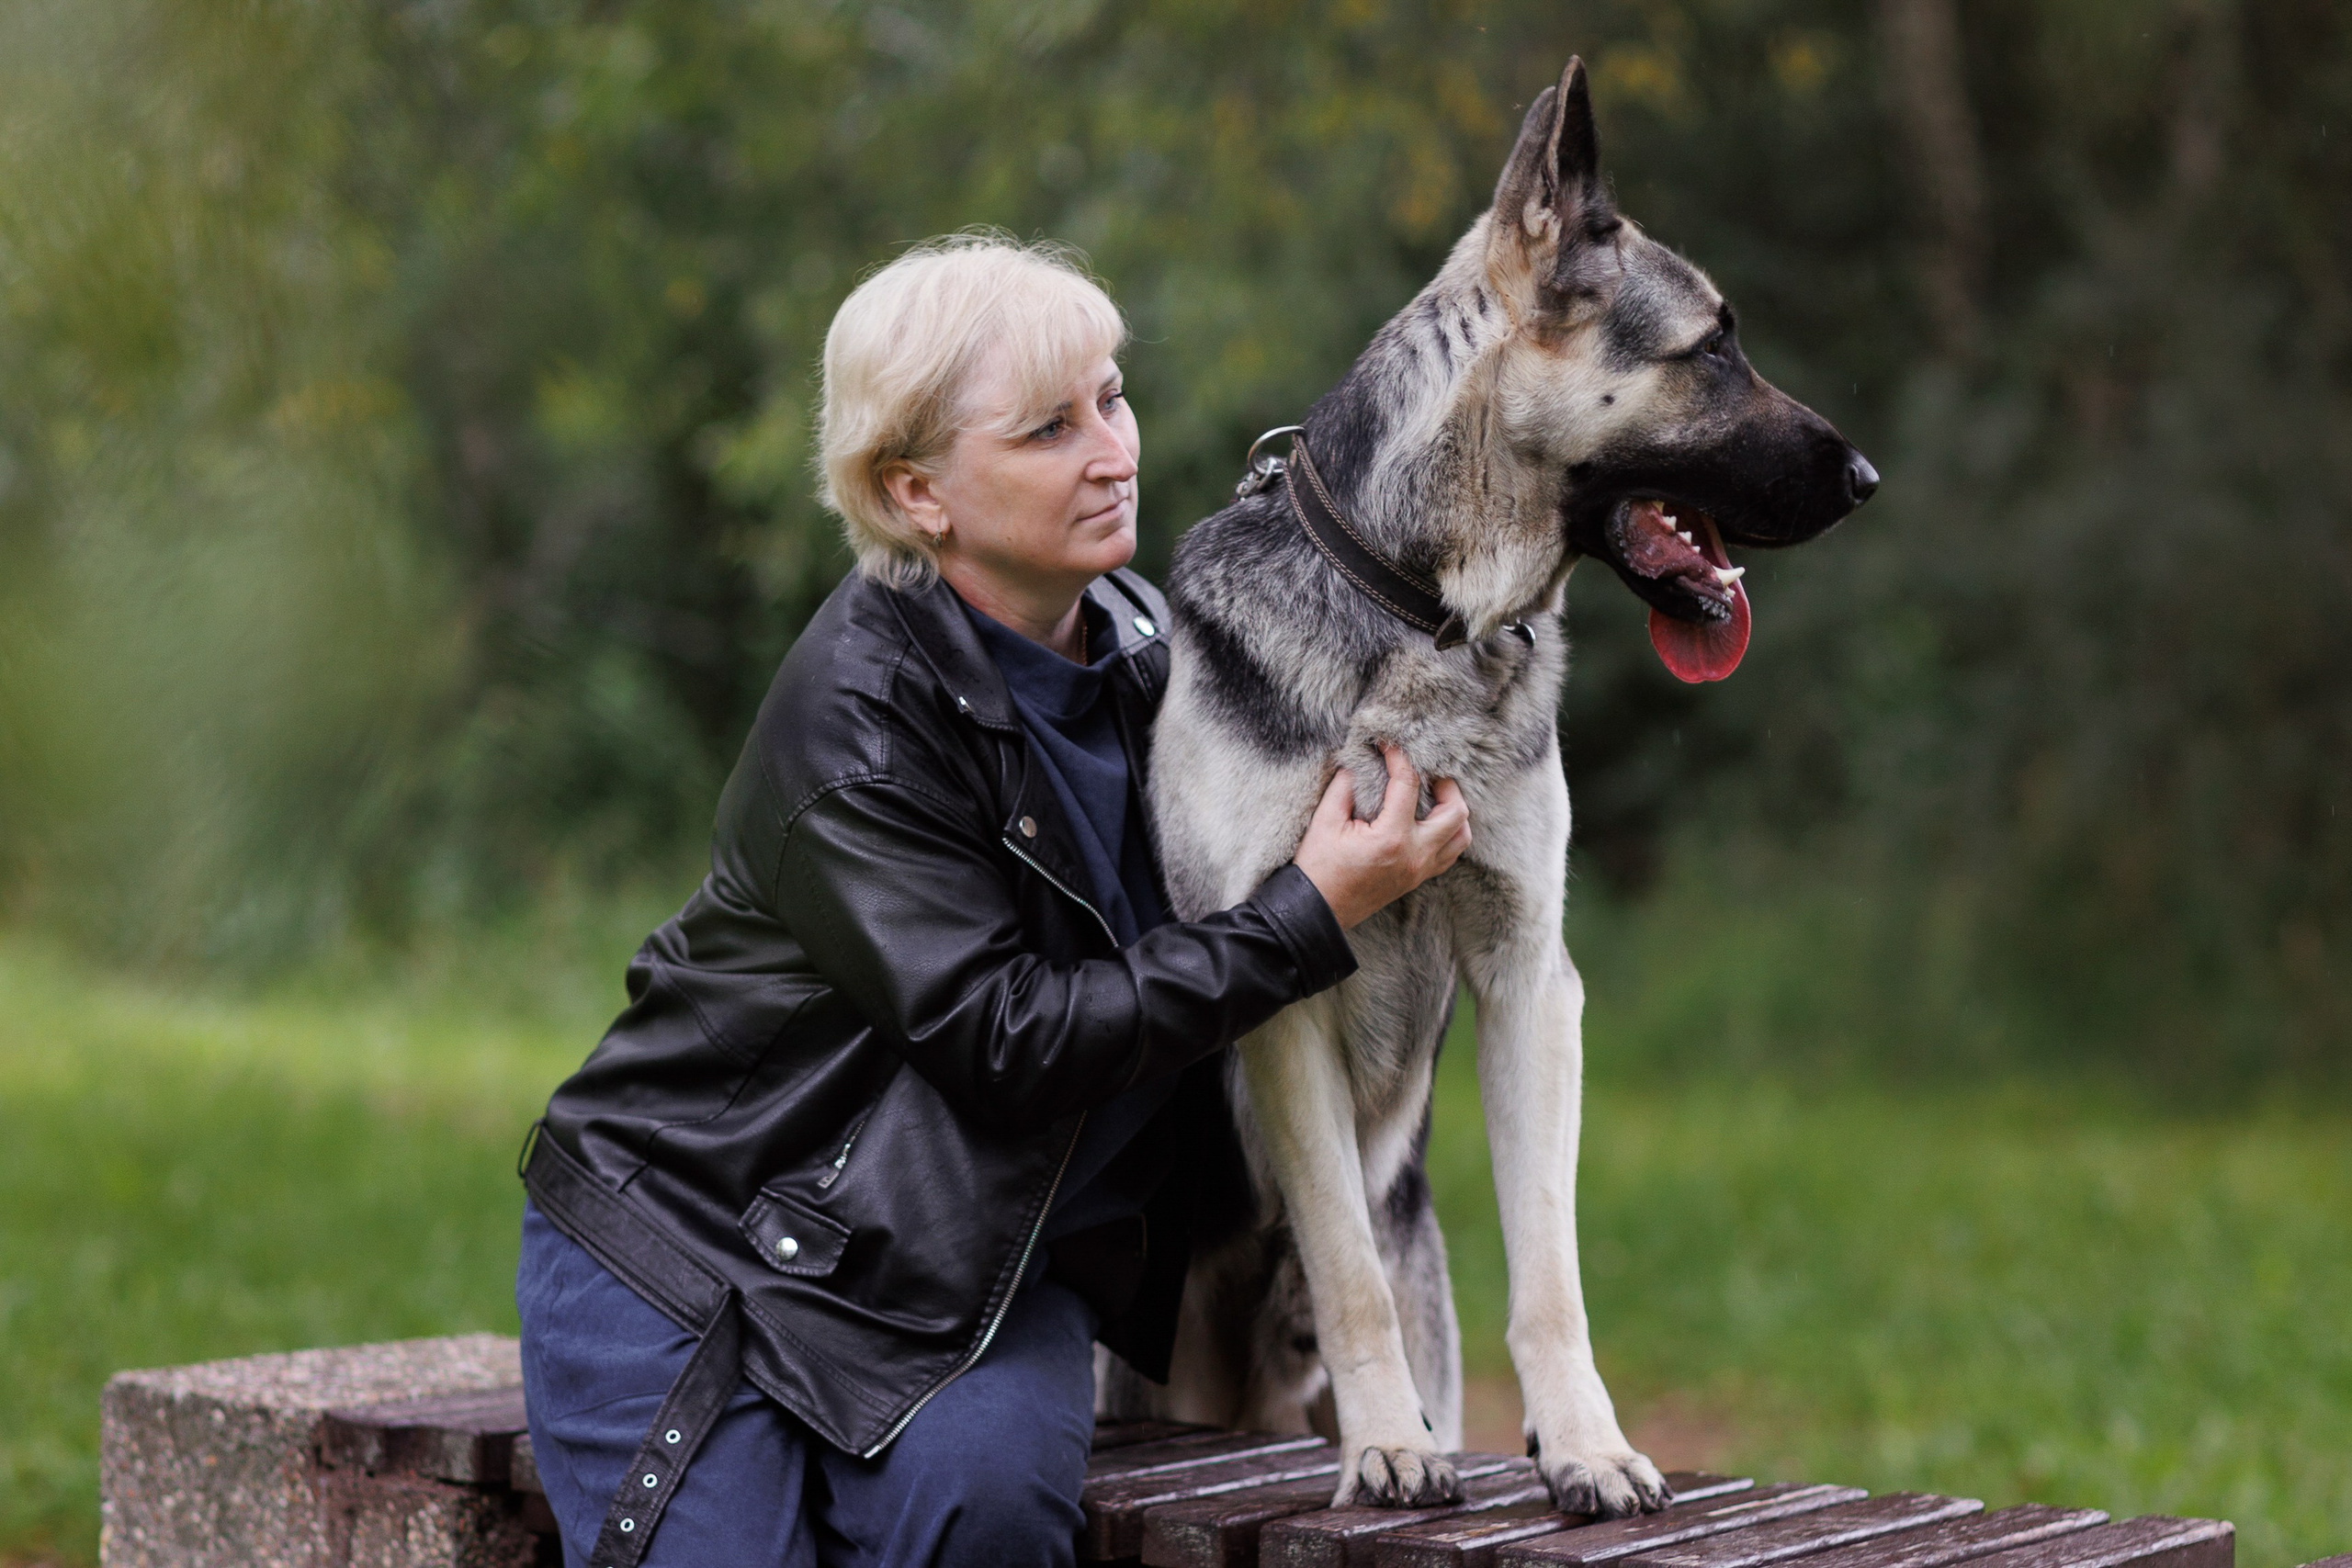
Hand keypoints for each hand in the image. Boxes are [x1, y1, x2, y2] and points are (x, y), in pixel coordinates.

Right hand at [1292, 743, 1470, 929]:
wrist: (1318, 912)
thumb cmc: (1318, 868)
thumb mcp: (1325, 821)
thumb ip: (1345, 786)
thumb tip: (1360, 762)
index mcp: (1391, 838)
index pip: (1409, 785)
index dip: (1399, 757)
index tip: (1389, 745)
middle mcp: (1415, 855)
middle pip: (1456, 811)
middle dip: (1445, 784)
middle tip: (1424, 771)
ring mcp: (1420, 870)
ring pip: (1462, 836)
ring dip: (1453, 811)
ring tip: (1432, 796)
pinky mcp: (1417, 879)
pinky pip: (1450, 853)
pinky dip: (1448, 833)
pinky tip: (1428, 821)